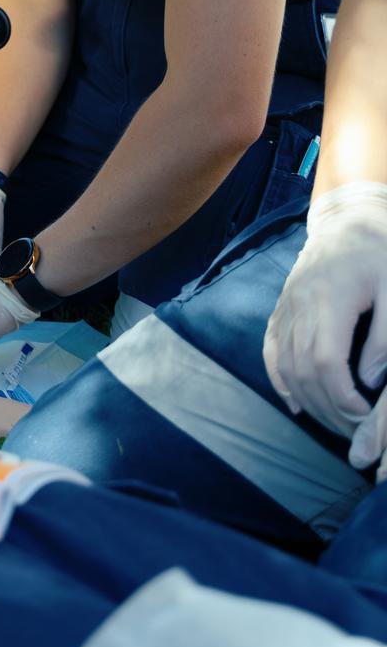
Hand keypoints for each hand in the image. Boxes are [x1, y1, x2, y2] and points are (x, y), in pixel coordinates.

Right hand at [264, 183, 386, 476]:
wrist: (350, 217)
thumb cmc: (380, 251)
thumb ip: (385, 336)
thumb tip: (368, 380)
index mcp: (331, 296)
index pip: (325, 360)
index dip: (342, 397)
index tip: (364, 414)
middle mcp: (301, 302)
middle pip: (303, 369)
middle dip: (327, 409)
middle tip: (354, 429)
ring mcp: (286, 304)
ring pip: (285, 364)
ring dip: (307, 401)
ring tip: (334, 421)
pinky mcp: (282, 307)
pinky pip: (271, 350)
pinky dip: (279, 380)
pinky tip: (296, 403)